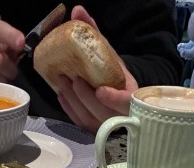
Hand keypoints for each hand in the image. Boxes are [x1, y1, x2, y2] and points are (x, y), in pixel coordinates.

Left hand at [56, 6, 137, 130]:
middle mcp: (120, 113)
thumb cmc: (114, 73)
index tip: (100, 90)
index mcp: (131, 96)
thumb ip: (95, 33)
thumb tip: (78, 10)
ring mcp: (107, 125)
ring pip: (89, 118)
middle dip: (83, 96)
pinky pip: (80, 121)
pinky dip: (69, 108)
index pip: (126, 102)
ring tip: (62, 83)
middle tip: (70, 79)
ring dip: (73, 101)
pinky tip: (62, 95)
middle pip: (102, 111)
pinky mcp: (93, 129)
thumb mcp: (109, 53)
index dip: (114, 99)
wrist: (117, 93)